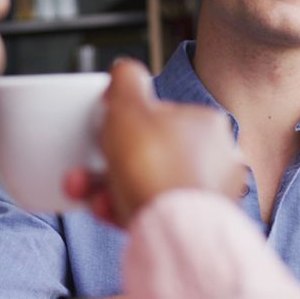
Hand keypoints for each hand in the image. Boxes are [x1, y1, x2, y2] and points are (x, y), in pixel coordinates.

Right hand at [64, 58, 244, 226]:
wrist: (172, 229)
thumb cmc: (155, 167)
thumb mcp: (129, 107)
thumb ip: (125, 79)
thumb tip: (124, 70)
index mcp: (207, 123)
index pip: (160, 115)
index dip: (124, 124)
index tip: (103, 134)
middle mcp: (217, 157)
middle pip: (151, 153)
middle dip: (110, 163)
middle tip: (83, 173)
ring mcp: (210, 194)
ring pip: (151, 184)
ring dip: (112, 188)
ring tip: (88, 194)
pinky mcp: (199, 225)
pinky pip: (157, 211)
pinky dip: (129, 210)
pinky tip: (108, 212)